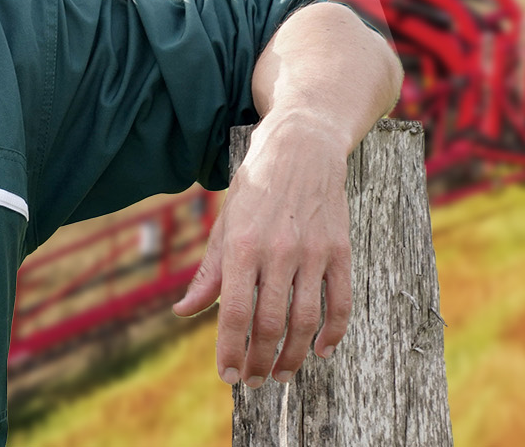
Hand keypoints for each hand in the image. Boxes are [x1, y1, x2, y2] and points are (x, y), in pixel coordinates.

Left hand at [171, 117, 352, 386]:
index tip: (227, 375)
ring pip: (306, 320)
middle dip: (261, 362)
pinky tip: (320, 350)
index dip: (230, 350)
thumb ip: (210, 273)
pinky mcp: (340, 249)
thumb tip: (184, 311)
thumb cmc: (256, 184)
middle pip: (271, 324)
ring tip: (283, 374)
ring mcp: (313, 251)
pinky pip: (340, 301)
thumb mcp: (225, 222)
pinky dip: (333, 333)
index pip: (233, 312)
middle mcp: (278, 250)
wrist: (303, 143)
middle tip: (254, 381)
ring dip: (294, 356)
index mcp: (242, 244)